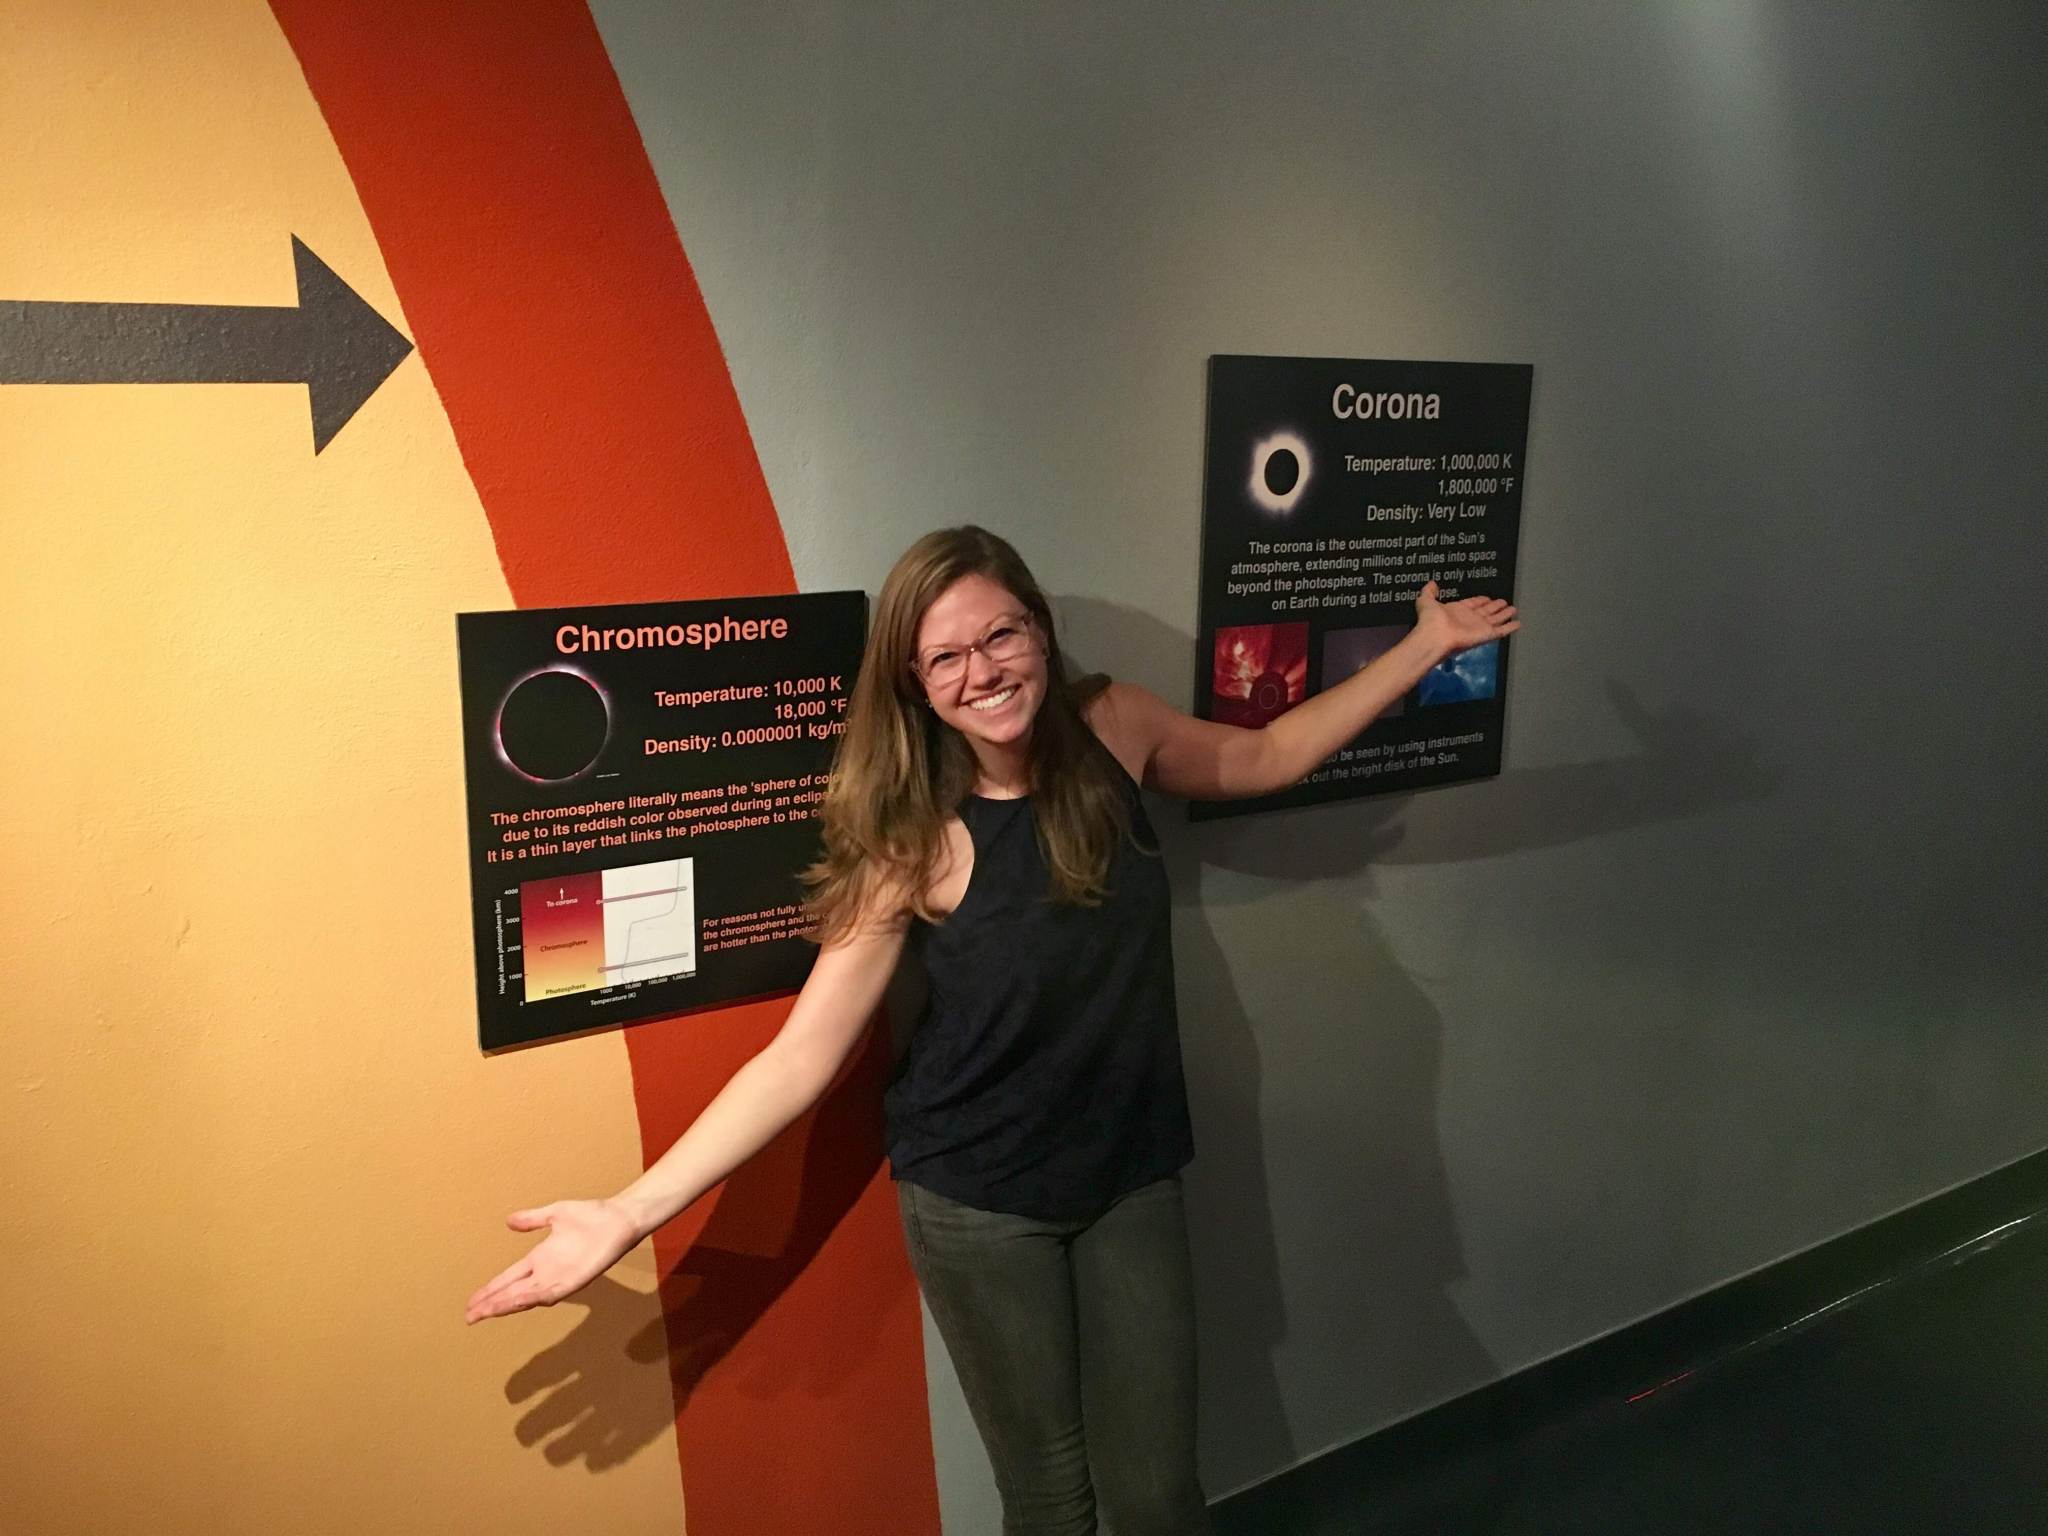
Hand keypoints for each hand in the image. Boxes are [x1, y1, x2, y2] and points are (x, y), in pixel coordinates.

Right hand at [465, 1198, 641, 1323]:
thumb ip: (532, 1219)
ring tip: (485, 1312)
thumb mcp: (555, 1214)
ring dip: (506, 1304)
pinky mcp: (574, 1280)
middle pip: (512, 1293)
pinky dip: (532, 1298)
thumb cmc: (592, 1216)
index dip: (490, 1290)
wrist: (619, 1218)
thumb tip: (508, 1221)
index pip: (508, 1278)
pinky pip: (549, 1293)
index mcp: (540, 1259)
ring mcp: (559, 1278)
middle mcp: (546, 1273)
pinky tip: (517, 1302)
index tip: (471, 1301)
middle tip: (469, 1316)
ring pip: (526, 1297)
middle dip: (491, 1304)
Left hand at [1413, 580, 1518, 657]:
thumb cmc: (1430, 620)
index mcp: (1457, 611)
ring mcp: (1479, 628)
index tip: (1488, 598)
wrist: (1436, 637)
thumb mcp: (1426, 601)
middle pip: (1486, 611)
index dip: (1480, 601)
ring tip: (1513, 609)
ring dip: (1504, 614)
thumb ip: (1429, 592)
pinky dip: (1510, 627)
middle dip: (1495, 607)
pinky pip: (1501, 630)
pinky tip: (1518, 623)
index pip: (1472, 604)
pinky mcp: (1487, 635)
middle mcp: (1469, 619)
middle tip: (1504, 602)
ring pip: (1495, 619)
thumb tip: (1432, 583)